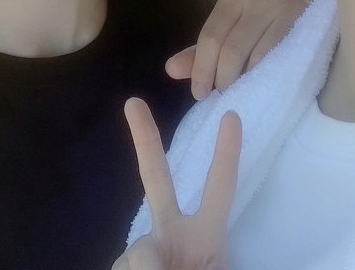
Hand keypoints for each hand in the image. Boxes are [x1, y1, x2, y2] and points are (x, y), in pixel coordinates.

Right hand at [112, 98, 240, 269]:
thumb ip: (170, 258)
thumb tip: (143, 257)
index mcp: (206, 235)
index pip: (220, 189)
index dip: (227, 154)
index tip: (232, 116)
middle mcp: (173, 233)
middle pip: (157, 179)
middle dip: (146, 141)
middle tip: (134, 102)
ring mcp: (147, 248)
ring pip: (138, 252)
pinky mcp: (123, 265)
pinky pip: (122, 267)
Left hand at [167, 0, 306, 98]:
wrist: (316, 32)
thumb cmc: (266, 39)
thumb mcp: (231, 43)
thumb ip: (201, 56)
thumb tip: (170, 69)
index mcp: (234, 0)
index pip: (210, 36)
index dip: (202, 68)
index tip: (200, 94)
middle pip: (229, 46)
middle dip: (221, 77)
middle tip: (222, 97)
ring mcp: (282, 7)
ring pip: (252, 54)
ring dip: (242, 80)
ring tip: (241, 92)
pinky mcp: (302, 22)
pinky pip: (276, 56)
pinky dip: (263, 76)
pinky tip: (261, 85)